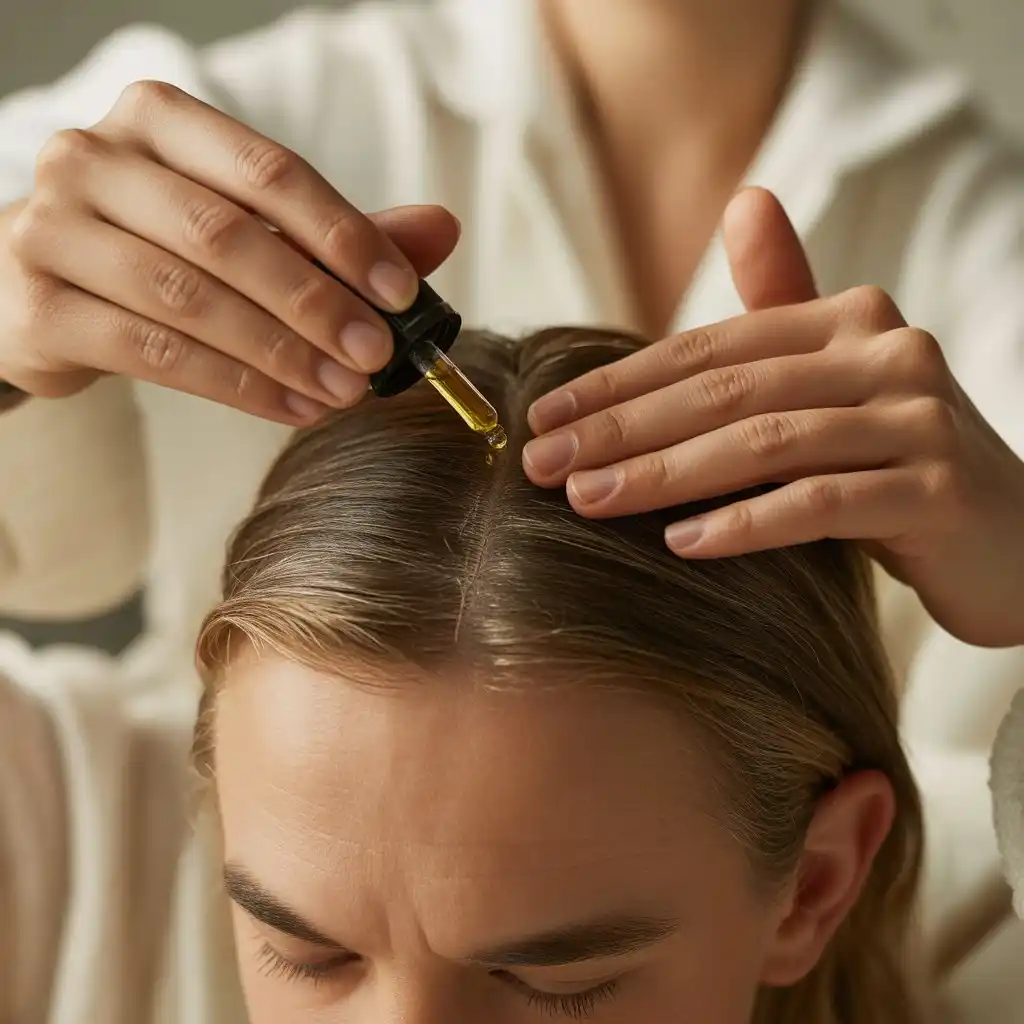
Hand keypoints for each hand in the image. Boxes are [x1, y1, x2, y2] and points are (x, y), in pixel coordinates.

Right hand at [0, 80, 459, 423]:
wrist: (44, 287)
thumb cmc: (160, 247)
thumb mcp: (248, 226)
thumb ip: (335, 231)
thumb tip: (442, 228)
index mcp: (160, 121)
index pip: (267, 169)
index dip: (342, 233)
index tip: (401, 292)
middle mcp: (95, 159)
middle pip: (225, 235)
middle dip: (314, 302)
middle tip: (376, 354)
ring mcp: (52, 230)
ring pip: (188, 299)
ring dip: (281, 354)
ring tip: (343, 390)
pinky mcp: (38, 308)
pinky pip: (155, 353)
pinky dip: (237, 387)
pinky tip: (292, 408)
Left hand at [523, 188, 1023, 648]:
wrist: (1017, 538)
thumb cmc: (899, 464)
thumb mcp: (837, 384)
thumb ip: (785, 306)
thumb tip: (744, 200)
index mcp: (846, 320)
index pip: (707, 350)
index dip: (618, 383)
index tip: (544, 417)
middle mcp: (886, 352)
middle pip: (724, 391)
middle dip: (621, 429)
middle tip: (542, 464)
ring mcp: (916, 419)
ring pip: (765, 441)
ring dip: (664, 474)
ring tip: (586, 502)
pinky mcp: (937, 490)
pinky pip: (823, 503)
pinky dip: (748, 522)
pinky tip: (682, 543)